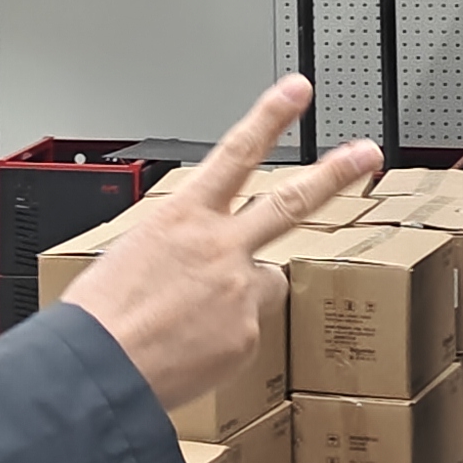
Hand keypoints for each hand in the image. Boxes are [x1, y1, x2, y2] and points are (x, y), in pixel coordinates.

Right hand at [63, 79, 381, 413]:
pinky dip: (222, 340)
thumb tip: (190, 260)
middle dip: (334, 173)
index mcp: (181, 217)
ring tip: (195, 319)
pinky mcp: (246, 336)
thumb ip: (174, 247)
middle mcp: (219, 248)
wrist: (96, 371)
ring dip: (243, 293)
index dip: (270, 117)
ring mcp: (239, 292)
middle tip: (366, 152)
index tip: (296, 91)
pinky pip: (245, 332)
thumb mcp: (126, 256)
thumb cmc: (98, 317)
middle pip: (291, 201)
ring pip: (265, 283)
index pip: (235, 153)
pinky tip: (189, 350)